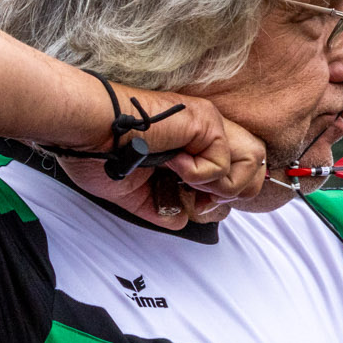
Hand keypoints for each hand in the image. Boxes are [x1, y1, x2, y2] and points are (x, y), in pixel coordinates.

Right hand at [57, 83, 265, 228]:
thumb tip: (181, 220)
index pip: (237, 174)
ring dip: (221, 187)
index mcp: (193, 145)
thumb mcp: (137, 192)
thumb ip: (165, 207)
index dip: (223, 197)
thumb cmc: (100, 153)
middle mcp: (206, 132)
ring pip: (252, 163)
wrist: (86, 133)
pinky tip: (171, 165)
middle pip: (257, 166)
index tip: (193, 204)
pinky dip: (198, 176)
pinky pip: (221, 163)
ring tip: (187, 184)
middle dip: (234, 194)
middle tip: (200, 200)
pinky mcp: (205, 122)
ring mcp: (208, 124)